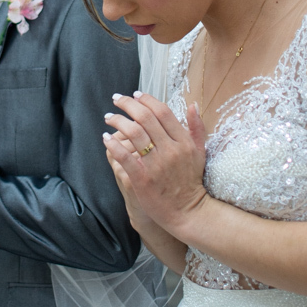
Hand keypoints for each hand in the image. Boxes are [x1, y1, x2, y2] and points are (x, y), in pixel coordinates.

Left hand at [103, 91, 207, 238]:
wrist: (188, 212)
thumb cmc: (191, 181)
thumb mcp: (200, 152)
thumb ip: (197, 128)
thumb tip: (192, 104)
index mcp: (184, 141)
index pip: (162, 112)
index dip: (147, 100)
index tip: (135, 94)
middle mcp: (170, 150)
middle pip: (145, 118)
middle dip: (127, 105)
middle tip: (116, 99)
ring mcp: (156, 165)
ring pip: (133, 133)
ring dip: (117, 121)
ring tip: (108, 117)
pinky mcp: (142, 179)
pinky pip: (124, 157)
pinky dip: (113, 145)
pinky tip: (106, 137)